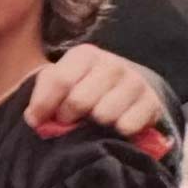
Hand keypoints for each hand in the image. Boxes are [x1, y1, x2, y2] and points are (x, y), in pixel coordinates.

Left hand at [23, 45, 162, 138]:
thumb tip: (35, 119)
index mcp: (85, 55)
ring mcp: (134, 82)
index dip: (43, 105)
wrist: (123, 89)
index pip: (59, 81)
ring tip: (90, 122)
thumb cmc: (81, 86)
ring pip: (103, 115)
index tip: (36, 120)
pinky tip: (112, 127)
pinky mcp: (152, 103)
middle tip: (68, 120)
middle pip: (79, 101)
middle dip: (67, 117)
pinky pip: (127, 126)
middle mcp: (112, 64)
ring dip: (92, 127)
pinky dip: (116, 133)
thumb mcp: (59, 82)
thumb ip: (42, 96)